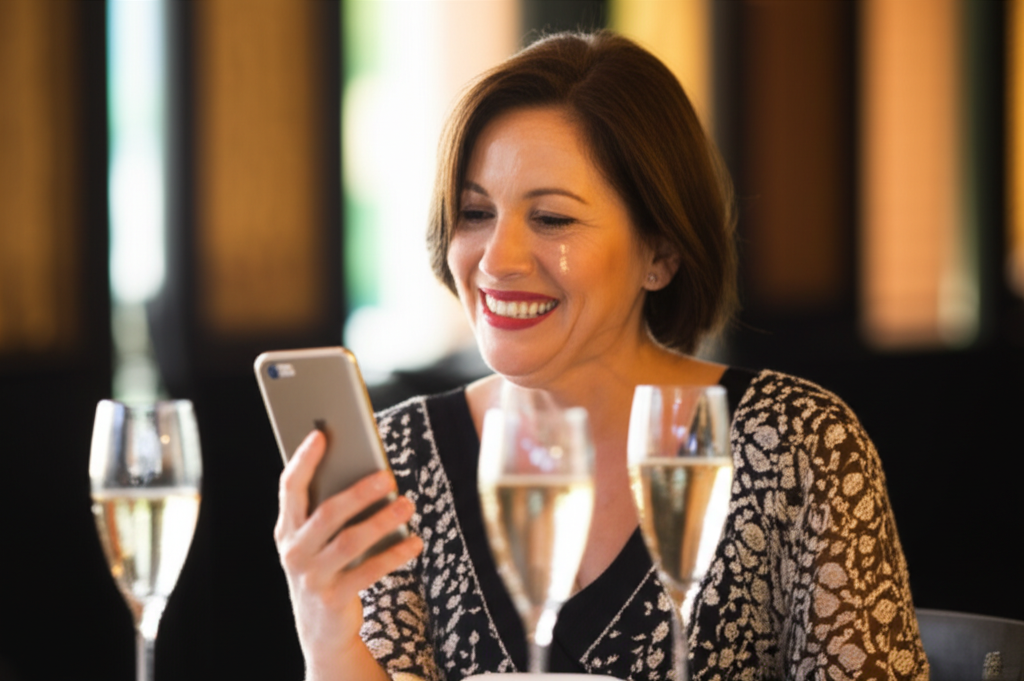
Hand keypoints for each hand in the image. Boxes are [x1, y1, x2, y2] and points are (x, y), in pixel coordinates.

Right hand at [275, 430, 422, 680]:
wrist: (320, 629)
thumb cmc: (325, 568)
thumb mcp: (317, 540)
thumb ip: (329, 509)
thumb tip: (367, 469)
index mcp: (286, 528)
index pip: (290, 488)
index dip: (304, 460)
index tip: (321, 434)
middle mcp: (293, 551)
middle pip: (326, 514)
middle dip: (359, 492)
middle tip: (389, 476)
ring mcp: (310, 577)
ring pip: (349, 541)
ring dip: (382, 521)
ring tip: (408, 505)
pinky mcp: (332, 598)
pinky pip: (368, 571)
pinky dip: (394, 554)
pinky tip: (414, 542)